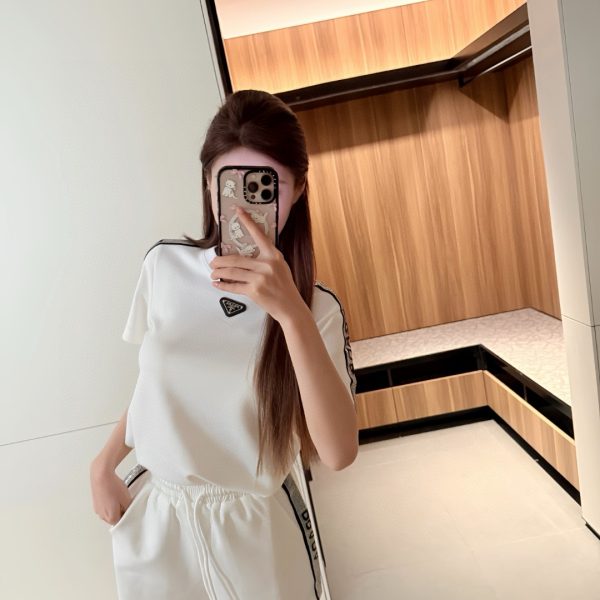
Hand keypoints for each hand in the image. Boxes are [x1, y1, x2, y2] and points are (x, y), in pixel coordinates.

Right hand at [90, 461, 132, 526]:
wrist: (101, 476)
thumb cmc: (114, 487)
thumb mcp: (127, 499)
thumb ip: (129, 509)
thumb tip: (129, 513)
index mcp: (111, 518)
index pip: (121, 522)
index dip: (127, 515)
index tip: (129, 508)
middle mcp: (102, 516)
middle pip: (114, 518)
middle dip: (120, 511)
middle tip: (124, 501)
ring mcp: (97, 509)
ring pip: (109, 512)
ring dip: (114, 507)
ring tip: (118, 496)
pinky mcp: (95, 503)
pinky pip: (104, 506)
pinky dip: (108, 503)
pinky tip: (112, 494)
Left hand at [209, 205, 304, 323]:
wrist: (290, 306)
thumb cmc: (284, 287)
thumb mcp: (280, 267)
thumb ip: (265, 259)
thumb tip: (245, 255)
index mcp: (273, 255)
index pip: (258, 235)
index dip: (247, 221)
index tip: (238, 211)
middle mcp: (266, 265)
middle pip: (235, 259)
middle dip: (219, 261)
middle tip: (213, 262)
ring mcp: (260, 278)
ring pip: (231, 272)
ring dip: (218, 272)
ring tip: (213, 272)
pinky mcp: (254, 291)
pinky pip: (233, 286)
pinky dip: (222, 285)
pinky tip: (217, 284)